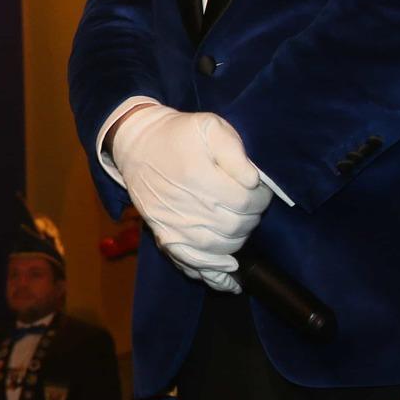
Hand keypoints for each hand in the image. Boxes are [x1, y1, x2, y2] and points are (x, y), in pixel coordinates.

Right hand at [111, 106, 270, 290]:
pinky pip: (191, 262)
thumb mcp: (209, 126)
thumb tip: (252, 180)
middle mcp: (187, 205)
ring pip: (220, 248)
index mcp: (199, 176)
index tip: (259, 189)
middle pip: (236, 227)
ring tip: (239, 224)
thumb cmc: (178, 135)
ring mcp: (174, 225)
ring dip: (238, 241)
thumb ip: (234, 149)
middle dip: (251, 218)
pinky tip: (229, 272)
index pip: (247, 201)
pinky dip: (213, 273)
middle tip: (249, 204)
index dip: (262, 198)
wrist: (137, 146)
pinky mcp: (165, 235)